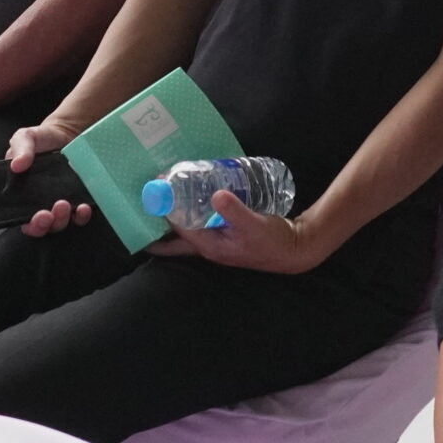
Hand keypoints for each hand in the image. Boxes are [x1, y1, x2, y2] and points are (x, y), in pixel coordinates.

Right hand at [10, 122, 89, 236]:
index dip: (31, 225)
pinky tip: (83, 206)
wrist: (67, 133)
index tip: (37, 216)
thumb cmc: (41, 139)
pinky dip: (81, 214)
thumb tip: (15, 165)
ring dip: (63, 219)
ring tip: (64, 205)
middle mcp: (43, 203)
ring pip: (62, 222)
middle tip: (49, 213)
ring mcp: (62, 203)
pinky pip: (80, 214)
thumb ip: (19, 150)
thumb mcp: (25, 138)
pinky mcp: (77, 198)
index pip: (25, 220)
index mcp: (25, 195)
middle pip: (45, 226)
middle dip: (46, 225)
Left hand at [148, 188, 328, 273]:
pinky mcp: (226, 234)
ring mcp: (217, 241)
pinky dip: (194, 213)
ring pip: (187, 230)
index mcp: (210, 246)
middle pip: (174, 239)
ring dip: (175, 217)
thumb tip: (217, 195)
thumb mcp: (254, 225)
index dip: (164, 212)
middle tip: (146, 201)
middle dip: (158, 225)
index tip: (151, 193)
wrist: (295, 250)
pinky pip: (203, 224)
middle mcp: (209, 246)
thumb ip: (236, 211)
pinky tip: (195, 197)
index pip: (177, 230)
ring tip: (164, 196)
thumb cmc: (274, 242)